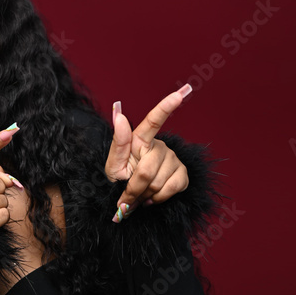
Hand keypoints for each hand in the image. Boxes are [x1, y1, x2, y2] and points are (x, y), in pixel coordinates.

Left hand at [105, 84, 192, 221]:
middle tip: (128, 197)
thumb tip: (119, 115)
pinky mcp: (183, 173)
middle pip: (146, 171)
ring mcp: (173, 159)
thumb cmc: (120, 179)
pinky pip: (172, 188)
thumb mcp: (112, 165)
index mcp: (140, 140)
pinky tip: (153, 196)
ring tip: (141, 194)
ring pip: (159, 183)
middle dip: (134, 189)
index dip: (166, 107)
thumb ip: (118, 144)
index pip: (154, 121)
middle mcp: (159, 146)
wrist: (131, 199)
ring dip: (146, 195)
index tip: (179, 94)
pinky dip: (160, 198)